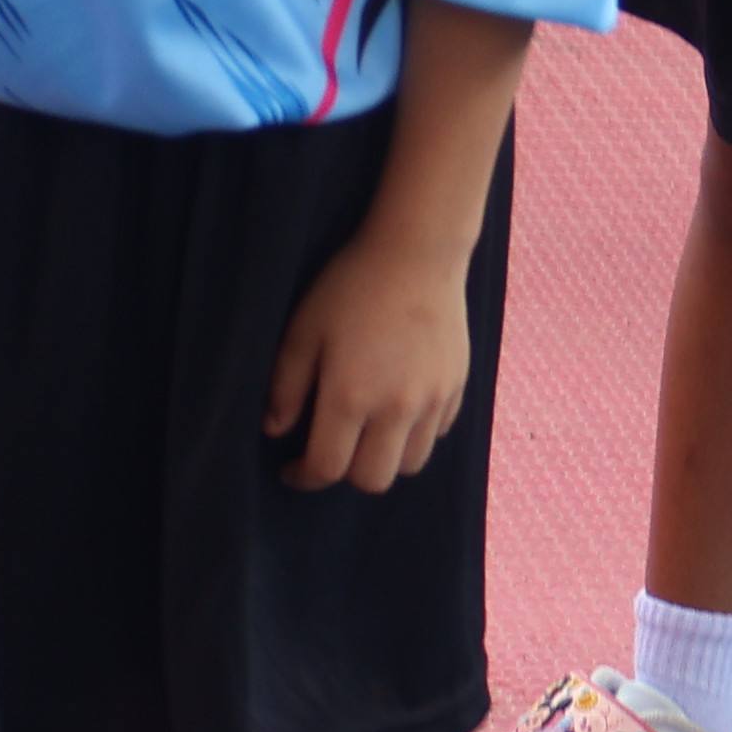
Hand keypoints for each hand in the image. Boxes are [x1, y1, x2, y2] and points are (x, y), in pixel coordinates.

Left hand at [263, 225, 475, 492]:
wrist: (417, 252)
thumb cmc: (351, 286)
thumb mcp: (303, 330)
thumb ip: (285, 386)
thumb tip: (275, 430)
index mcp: (351, 396)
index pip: (327, 468)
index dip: (304, 477)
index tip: (292, 468)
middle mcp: (396, 408)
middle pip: (373, 480)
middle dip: (346, 474)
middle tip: (331, 448)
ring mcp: (432, 400)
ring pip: (411, 465)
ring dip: (385, 458)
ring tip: (367, 432)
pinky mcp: (456, 388)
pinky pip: (436, 434)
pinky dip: (415, 434)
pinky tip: (398, 407)